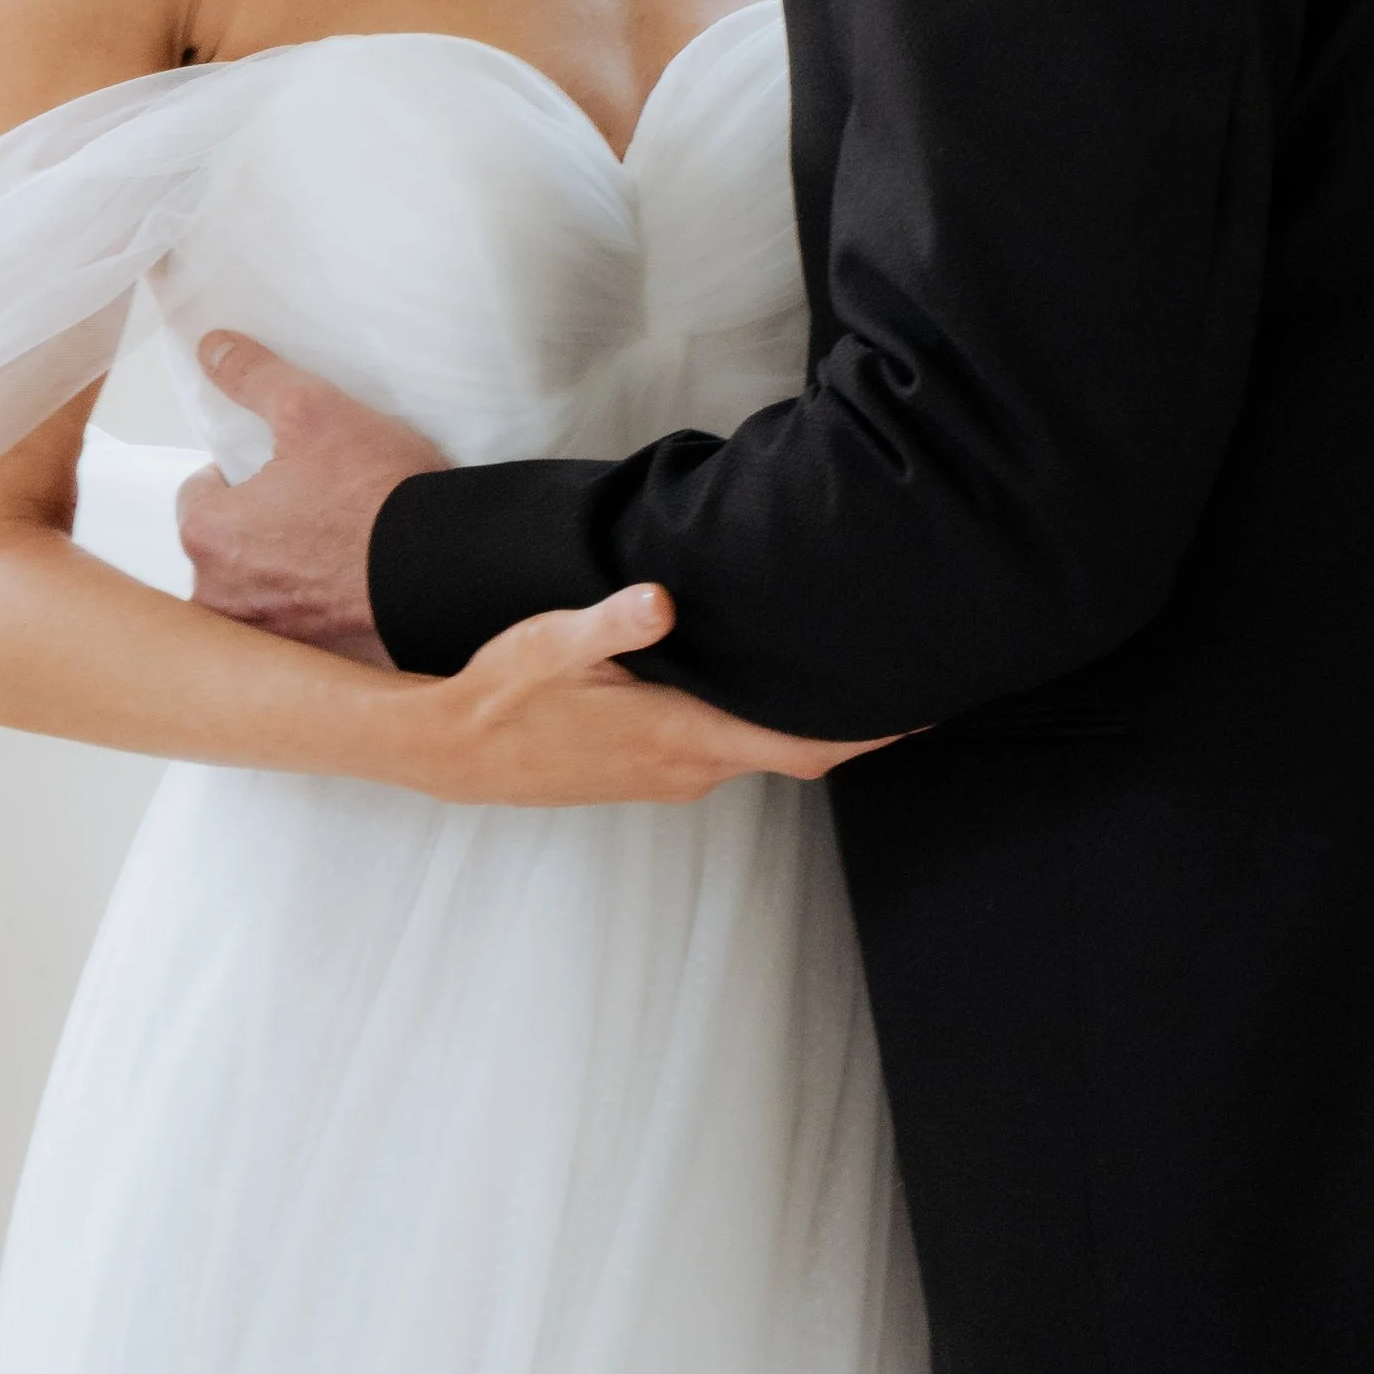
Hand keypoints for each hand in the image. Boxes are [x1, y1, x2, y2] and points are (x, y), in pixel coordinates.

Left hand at [179, 331, 449, 666]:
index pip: (197, 495)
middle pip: (223, 546)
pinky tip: (346, 583)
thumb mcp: (312, 409)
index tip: (281, 472)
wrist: (444, 564)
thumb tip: (212, 348)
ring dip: (280, 571)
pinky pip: (290, 627)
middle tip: (312, 505)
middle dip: (255, 527)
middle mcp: (221, 599)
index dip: (238, 475)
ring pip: (253, 589)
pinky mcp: (304, 660)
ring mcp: (263, 638)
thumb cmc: (377, 494)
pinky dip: (309, 608)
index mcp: (209, 537)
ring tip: (332, 545)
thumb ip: (253, 376)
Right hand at [405, 582, 892, 804]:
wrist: (453, 750)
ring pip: (760, 746)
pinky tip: (769, 684)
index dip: (865, 731)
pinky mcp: (654, 769)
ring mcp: (671, 774)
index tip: (920, 710)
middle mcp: (687, 766)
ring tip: (848, 667)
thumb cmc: (502, 692)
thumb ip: (610, 620)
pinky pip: (728, 747)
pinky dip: (763, 722)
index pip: (798, 745)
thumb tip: (662, 599)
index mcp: (678, 735)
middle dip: (850, 715)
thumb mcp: (549, 642)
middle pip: (794, 747)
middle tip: (902, 667)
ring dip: (805, 718)